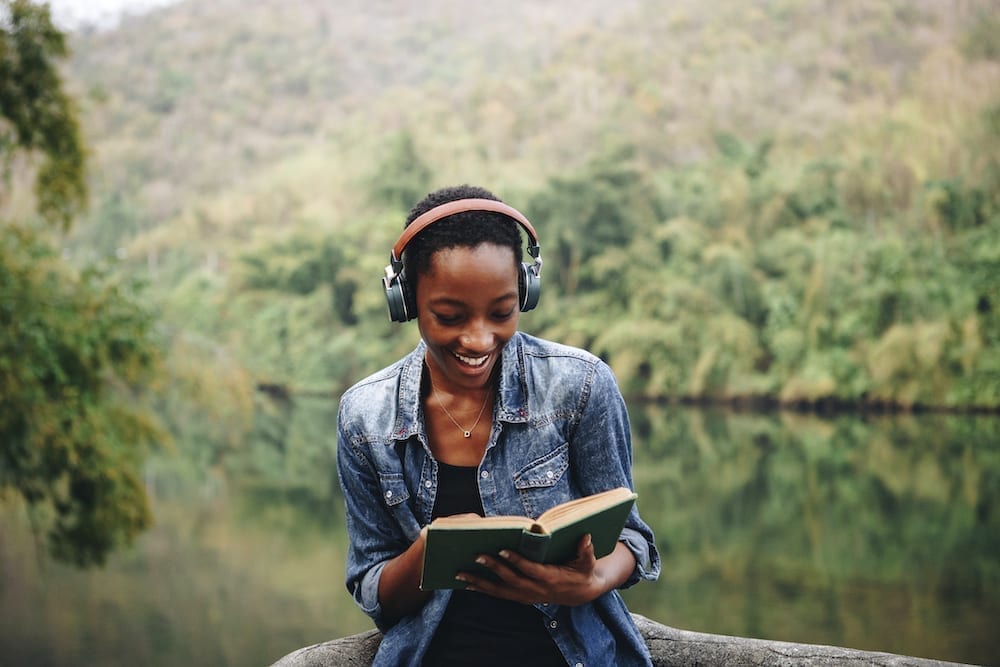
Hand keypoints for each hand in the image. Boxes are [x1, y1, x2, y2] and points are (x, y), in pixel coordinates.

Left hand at [456, 534, 627, 606]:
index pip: (530, 570)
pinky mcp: (521, 598)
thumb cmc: (582, 571)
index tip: (502, 549)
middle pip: (511, 580)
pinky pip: (500, 595)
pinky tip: (467, 585)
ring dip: (480, 583)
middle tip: (476, 556)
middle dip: (493, 568)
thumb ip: (586, 550)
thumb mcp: (588, 561)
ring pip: (500, 591)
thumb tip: (586, 537)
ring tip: (461, 574)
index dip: (516, 561)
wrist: (580, 593)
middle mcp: (536, 590)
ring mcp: (527, 596)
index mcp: (551, 578)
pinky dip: (483, 590)